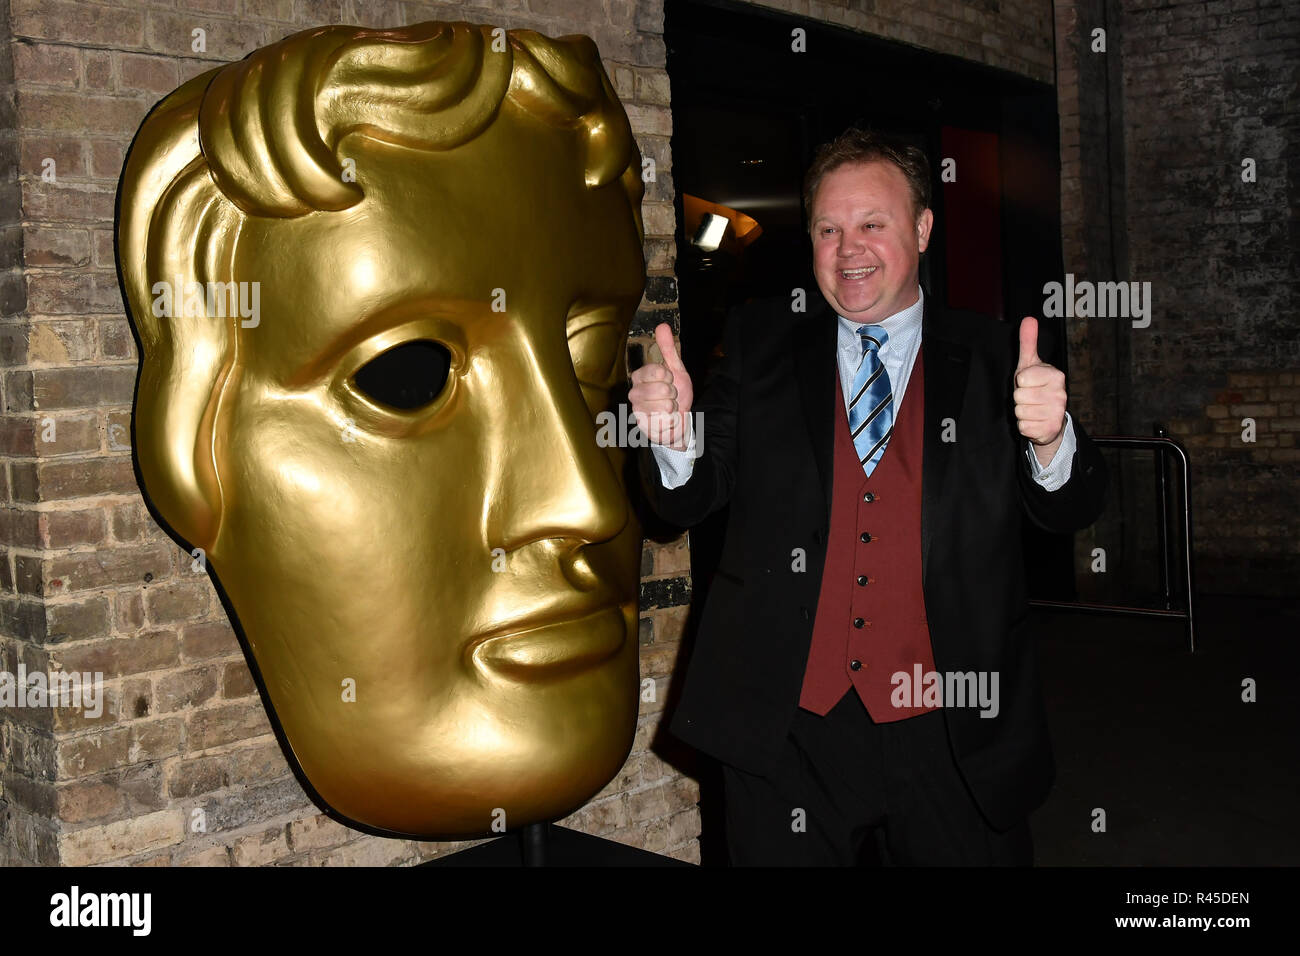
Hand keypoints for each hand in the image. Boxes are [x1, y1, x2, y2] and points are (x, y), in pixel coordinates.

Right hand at [629, 323, 693, 449]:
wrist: (680, 419)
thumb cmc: (675, 394)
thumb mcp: (676, 369)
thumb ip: (668, 348)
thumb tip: (662, 325)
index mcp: (640, 376)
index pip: (657, 371)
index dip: (669, 376)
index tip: (669, 379)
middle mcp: (635, 393)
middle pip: (663, 390)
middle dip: (673, 394)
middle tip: (670, 397)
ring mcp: (637, 410)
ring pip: (665, 407)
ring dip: (673, 409)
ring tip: (669, 409)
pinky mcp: (642, 426)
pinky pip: (664, 421)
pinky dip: (671, 422)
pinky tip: (667, 420)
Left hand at [1014, 316, 1067, 464]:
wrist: (1049, 417)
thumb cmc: (1036, 386)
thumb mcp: (1030, 364)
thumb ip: (1028, 342)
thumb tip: (1028, 319)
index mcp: (1056, 376)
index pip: (1021, 379)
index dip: (1020, 382)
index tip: (1028, 383)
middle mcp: (1060, 394)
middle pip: (1019, 396)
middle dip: (1019, 398)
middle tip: (1030, 397)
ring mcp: (1056, 413)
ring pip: (1020, 412)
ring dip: (1021, 412)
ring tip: (1032, 409)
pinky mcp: (1050, 430)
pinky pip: (1023, 427)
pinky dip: (1024, 425)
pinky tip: (1034, 421)